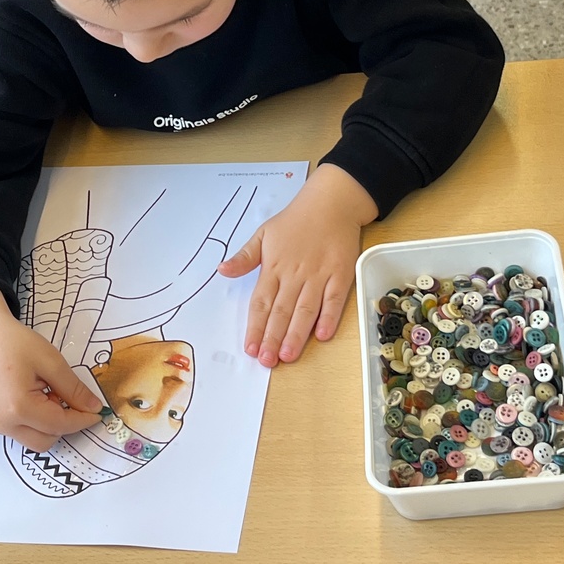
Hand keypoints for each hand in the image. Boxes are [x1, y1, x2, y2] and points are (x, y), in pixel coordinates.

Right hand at [0, 284, 102, 449]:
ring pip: (30, 439)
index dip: (81, 420)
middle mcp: (1, 422)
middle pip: (44, 442)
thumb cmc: (16, 343)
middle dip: (61, 425)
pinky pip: (15, 431)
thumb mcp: (51, 362)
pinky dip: (29, 421)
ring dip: (45, 424)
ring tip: (42, 394)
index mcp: (18, 407)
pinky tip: (27, 396)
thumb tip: (93, 408)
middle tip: (62, 396)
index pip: (59, 425)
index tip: (97, 413)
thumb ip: (74, 389)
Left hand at [217, 164, 375, 366]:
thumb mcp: (263, 233)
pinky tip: (321, 335)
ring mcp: (319, 275)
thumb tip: (222, 271)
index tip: (250, 348)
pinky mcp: (341, 274)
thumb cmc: (296, 220)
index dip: (255, 327)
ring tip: (287, 355)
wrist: (331, 202)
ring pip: (305, 309)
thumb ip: (244, 257)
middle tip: (267, 361)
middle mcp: (295, 274)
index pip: (260, 302)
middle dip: (272, 338)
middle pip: (281, 311)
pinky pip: (334, 299)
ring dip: (296, 334)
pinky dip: (328, 317)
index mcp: (273, 267)